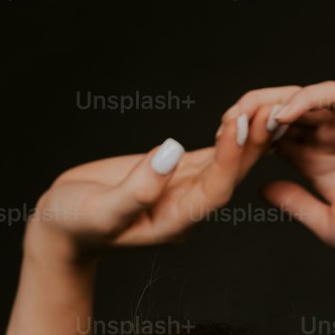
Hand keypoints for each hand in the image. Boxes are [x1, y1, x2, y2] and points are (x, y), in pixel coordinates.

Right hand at [24, 87, 302, 264]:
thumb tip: (170, 152)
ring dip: (247, 136)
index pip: (212, 190)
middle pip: (228, 176)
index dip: (229, 158)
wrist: (60, 228)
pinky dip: (226, 135)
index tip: (238, 125)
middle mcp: (185, 208)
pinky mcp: (172, 173)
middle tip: (274, 110)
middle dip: (252, 143)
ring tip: (270, 107)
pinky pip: (207, 154)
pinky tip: (247, 116)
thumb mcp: (100, 211)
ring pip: (222, 162)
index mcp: (173, 222)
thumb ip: (136, 188)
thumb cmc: (73, 224)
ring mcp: (181, 190)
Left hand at [219, 81, 334, 262]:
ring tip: (248, 119)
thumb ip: (294, 202)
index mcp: (317, 162)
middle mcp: (330, 138)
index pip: (272, 137)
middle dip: (248, 114)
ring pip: (301, 97)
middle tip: (223, 126)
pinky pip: (333, 95)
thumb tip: (258, 189)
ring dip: (271, 103)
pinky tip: (283, 114)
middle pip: (280, 111)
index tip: (219, 149)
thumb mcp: (326, 223)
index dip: (244, 138)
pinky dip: (305, 98)